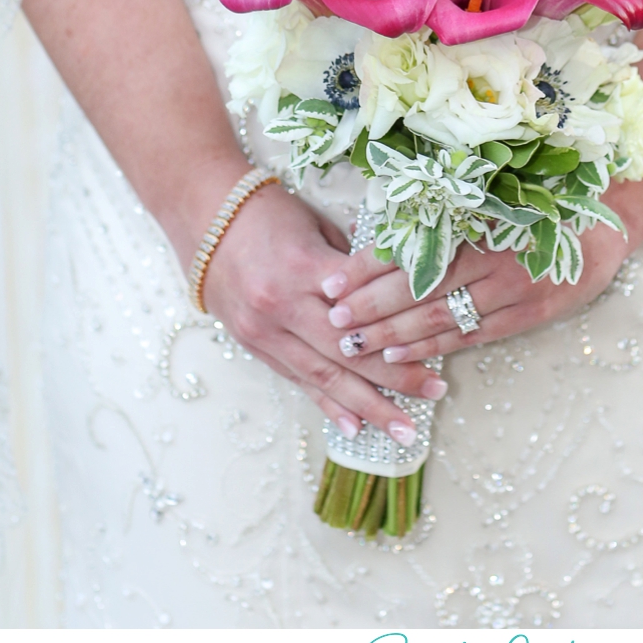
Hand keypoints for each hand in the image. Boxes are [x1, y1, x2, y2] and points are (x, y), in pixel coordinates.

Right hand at [202, 184, 449, 440]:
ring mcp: (264, 332)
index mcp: (303, 268)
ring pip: (323, 377)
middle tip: (435, 394)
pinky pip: (297, 380)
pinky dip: (327, 404)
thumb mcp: (317, 226)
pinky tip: (355, 428)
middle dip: (394, 378)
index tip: (437, 343)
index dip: (400, 328)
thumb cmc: (268, 213)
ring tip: (403, 429)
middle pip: (346, 352)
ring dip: (367, 406)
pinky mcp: (254, 346)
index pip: (361, 307)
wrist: (205, 219)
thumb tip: (394, 289)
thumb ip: (352, 265)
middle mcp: (281, 306)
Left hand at [323, 218, 632, 361]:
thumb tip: (384, 224)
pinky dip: (433, 346)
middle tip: (331, 320)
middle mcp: (491, 254)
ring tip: (354, 344)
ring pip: (439, 316)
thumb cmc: (544, 201)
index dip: (367, 266)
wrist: (607, 222)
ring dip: (391, 333)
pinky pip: (471, 335)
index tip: (331, 281)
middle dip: (369, 306)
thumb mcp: (497, 196)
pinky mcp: (528, 315)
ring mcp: (511, 288)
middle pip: (417, 286)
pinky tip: (401, 354)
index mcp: (477, 218)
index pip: (409, 247)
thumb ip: (449, 211)